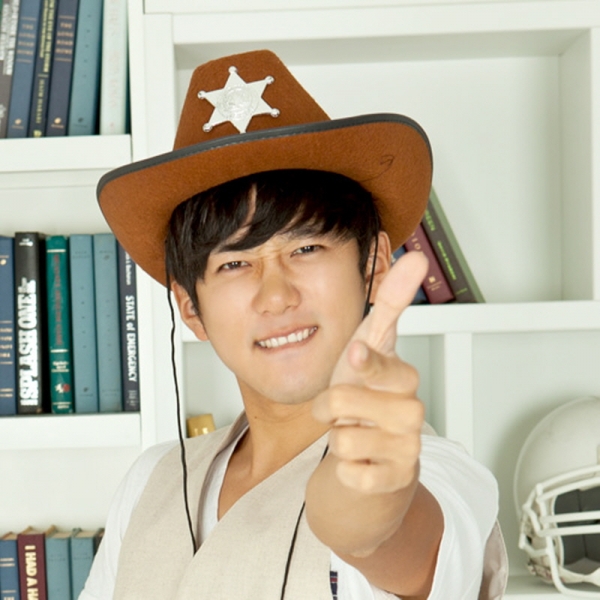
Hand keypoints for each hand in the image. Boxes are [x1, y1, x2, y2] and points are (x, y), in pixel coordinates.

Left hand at [312, 250, 428, 494]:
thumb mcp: (370, 346)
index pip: (388, 366)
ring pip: (343, 439)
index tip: (354, 353)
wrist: (369, 455)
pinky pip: (350, 475)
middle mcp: (411, 411)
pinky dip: (344, 470)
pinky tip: (359, 462)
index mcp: (402, 377)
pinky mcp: (395, 481)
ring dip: (335, 436)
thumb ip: (391, 303)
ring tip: (351, 432)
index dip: (369, 363)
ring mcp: (407, 448)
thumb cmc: (366, 395)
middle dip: (329, 404)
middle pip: (346, 401)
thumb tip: (417, 258)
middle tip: (341, 408)